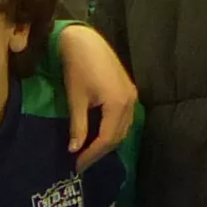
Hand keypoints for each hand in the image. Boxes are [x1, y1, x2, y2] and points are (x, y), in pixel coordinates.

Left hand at [57, 21, 137, 167]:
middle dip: (100, 151)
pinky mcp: (129, 91)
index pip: (107, 139)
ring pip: (123, 128)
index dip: (92, 154)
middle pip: (118, 136)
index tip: (77, 165)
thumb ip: (78, 126)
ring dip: (107, 141)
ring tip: (89, 150)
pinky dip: (112, 129)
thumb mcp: (75, 100)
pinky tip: (98, 133)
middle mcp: (130, 102)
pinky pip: (124, 118)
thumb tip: (74, 149)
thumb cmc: (77, 67)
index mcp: (118, 104)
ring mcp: (132, 95)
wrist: (85, 41)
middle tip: (82, 161)